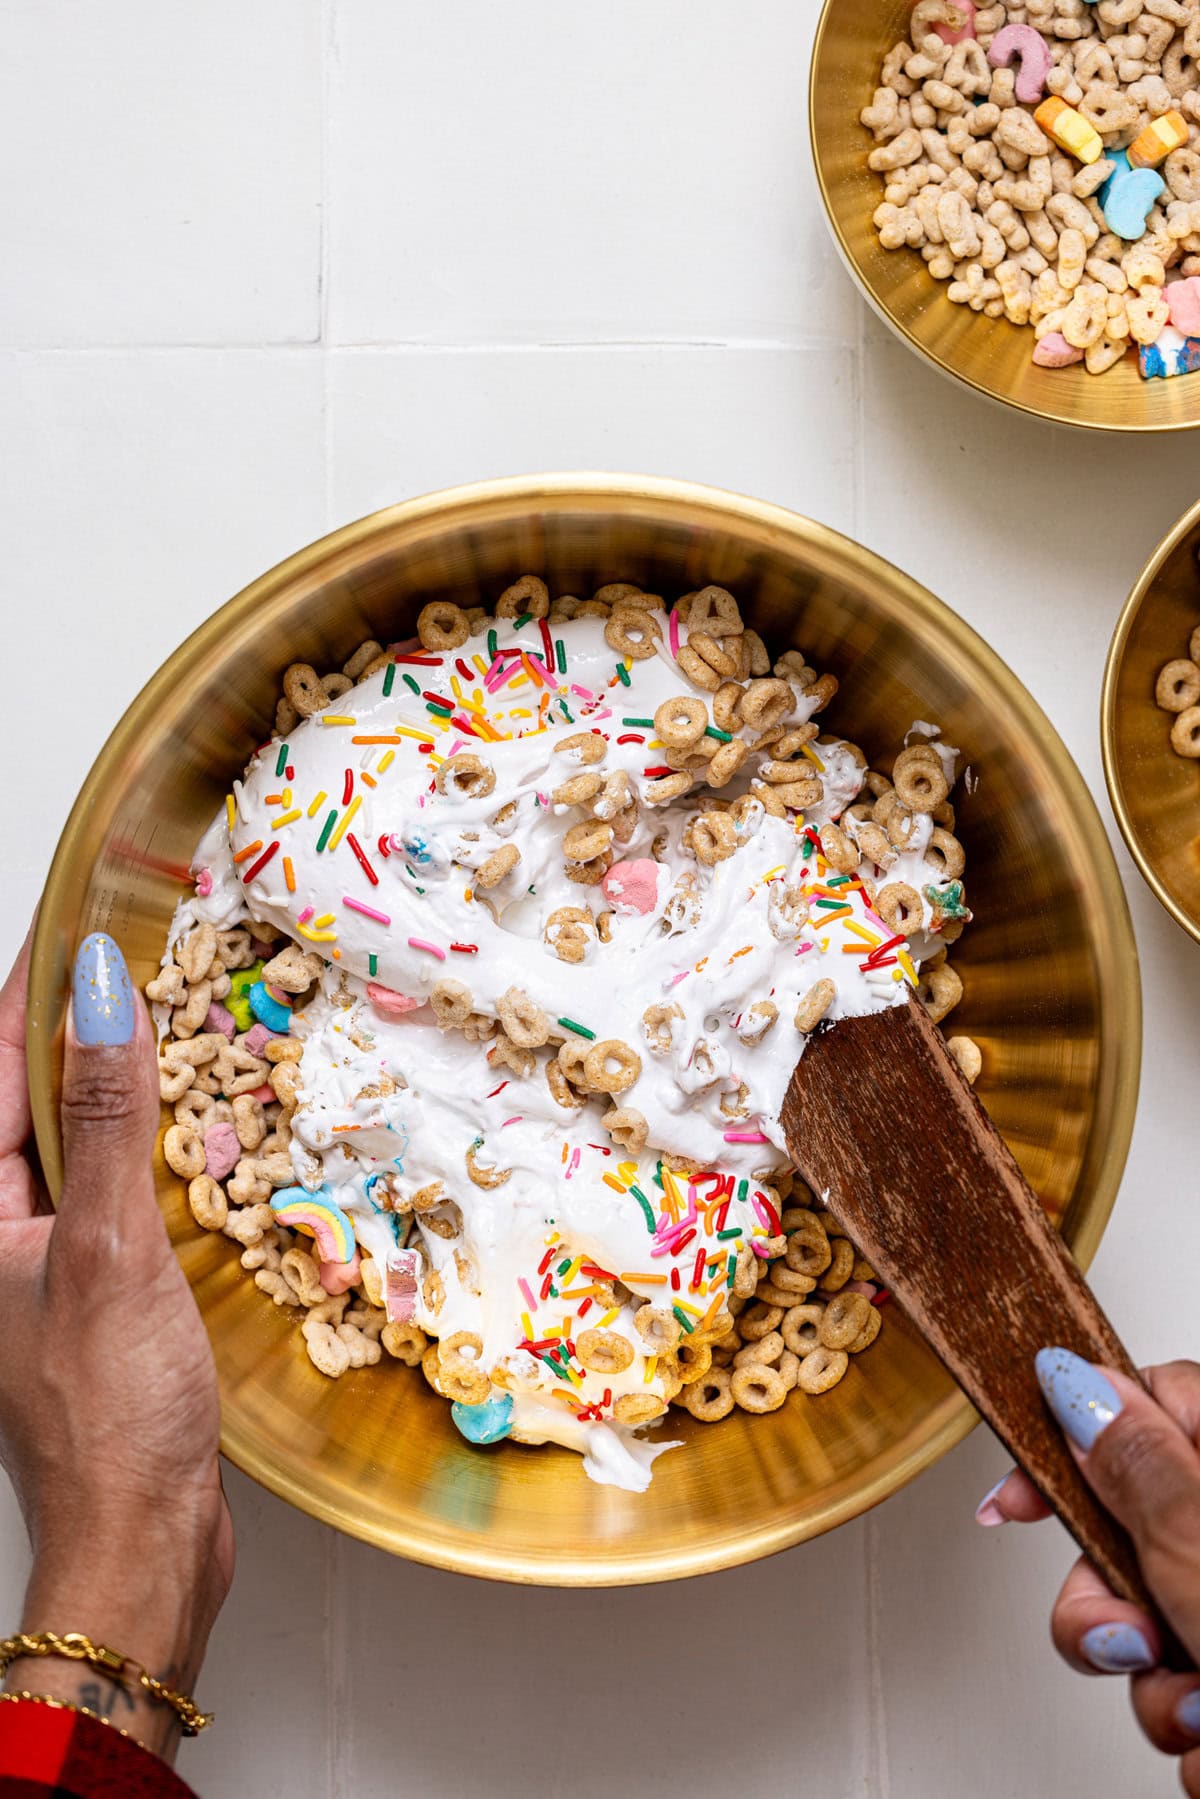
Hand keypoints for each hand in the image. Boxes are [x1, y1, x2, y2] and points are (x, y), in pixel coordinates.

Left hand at [0, 926, 231, 1759]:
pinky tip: (193, 1125)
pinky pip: (111, 1183)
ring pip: (73, 1136)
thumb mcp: (109, 1243)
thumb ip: (107, 1113)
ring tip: (171, 1017)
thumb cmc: (110, 1411)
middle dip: (76, 1021)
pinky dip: (147, 1141)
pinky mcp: (93, 1286)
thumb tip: (99, 992)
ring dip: (117, 1078)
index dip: (33, 987)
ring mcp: (42, 1258)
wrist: (139, 1536)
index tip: (78, 918)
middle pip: (27, 1093)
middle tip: (136, 954)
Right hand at [979, 1348, 1199, 1793]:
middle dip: (1111, 1601)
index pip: (1152, 1400)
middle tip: (1135, 1640)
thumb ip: (1143, 1469)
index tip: (1016, 1501)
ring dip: (1160, 1687)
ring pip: (1158, 1620)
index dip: (1073, 1441)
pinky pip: (1193, 1686)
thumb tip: (1077, 1384)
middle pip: (1138, 1523)